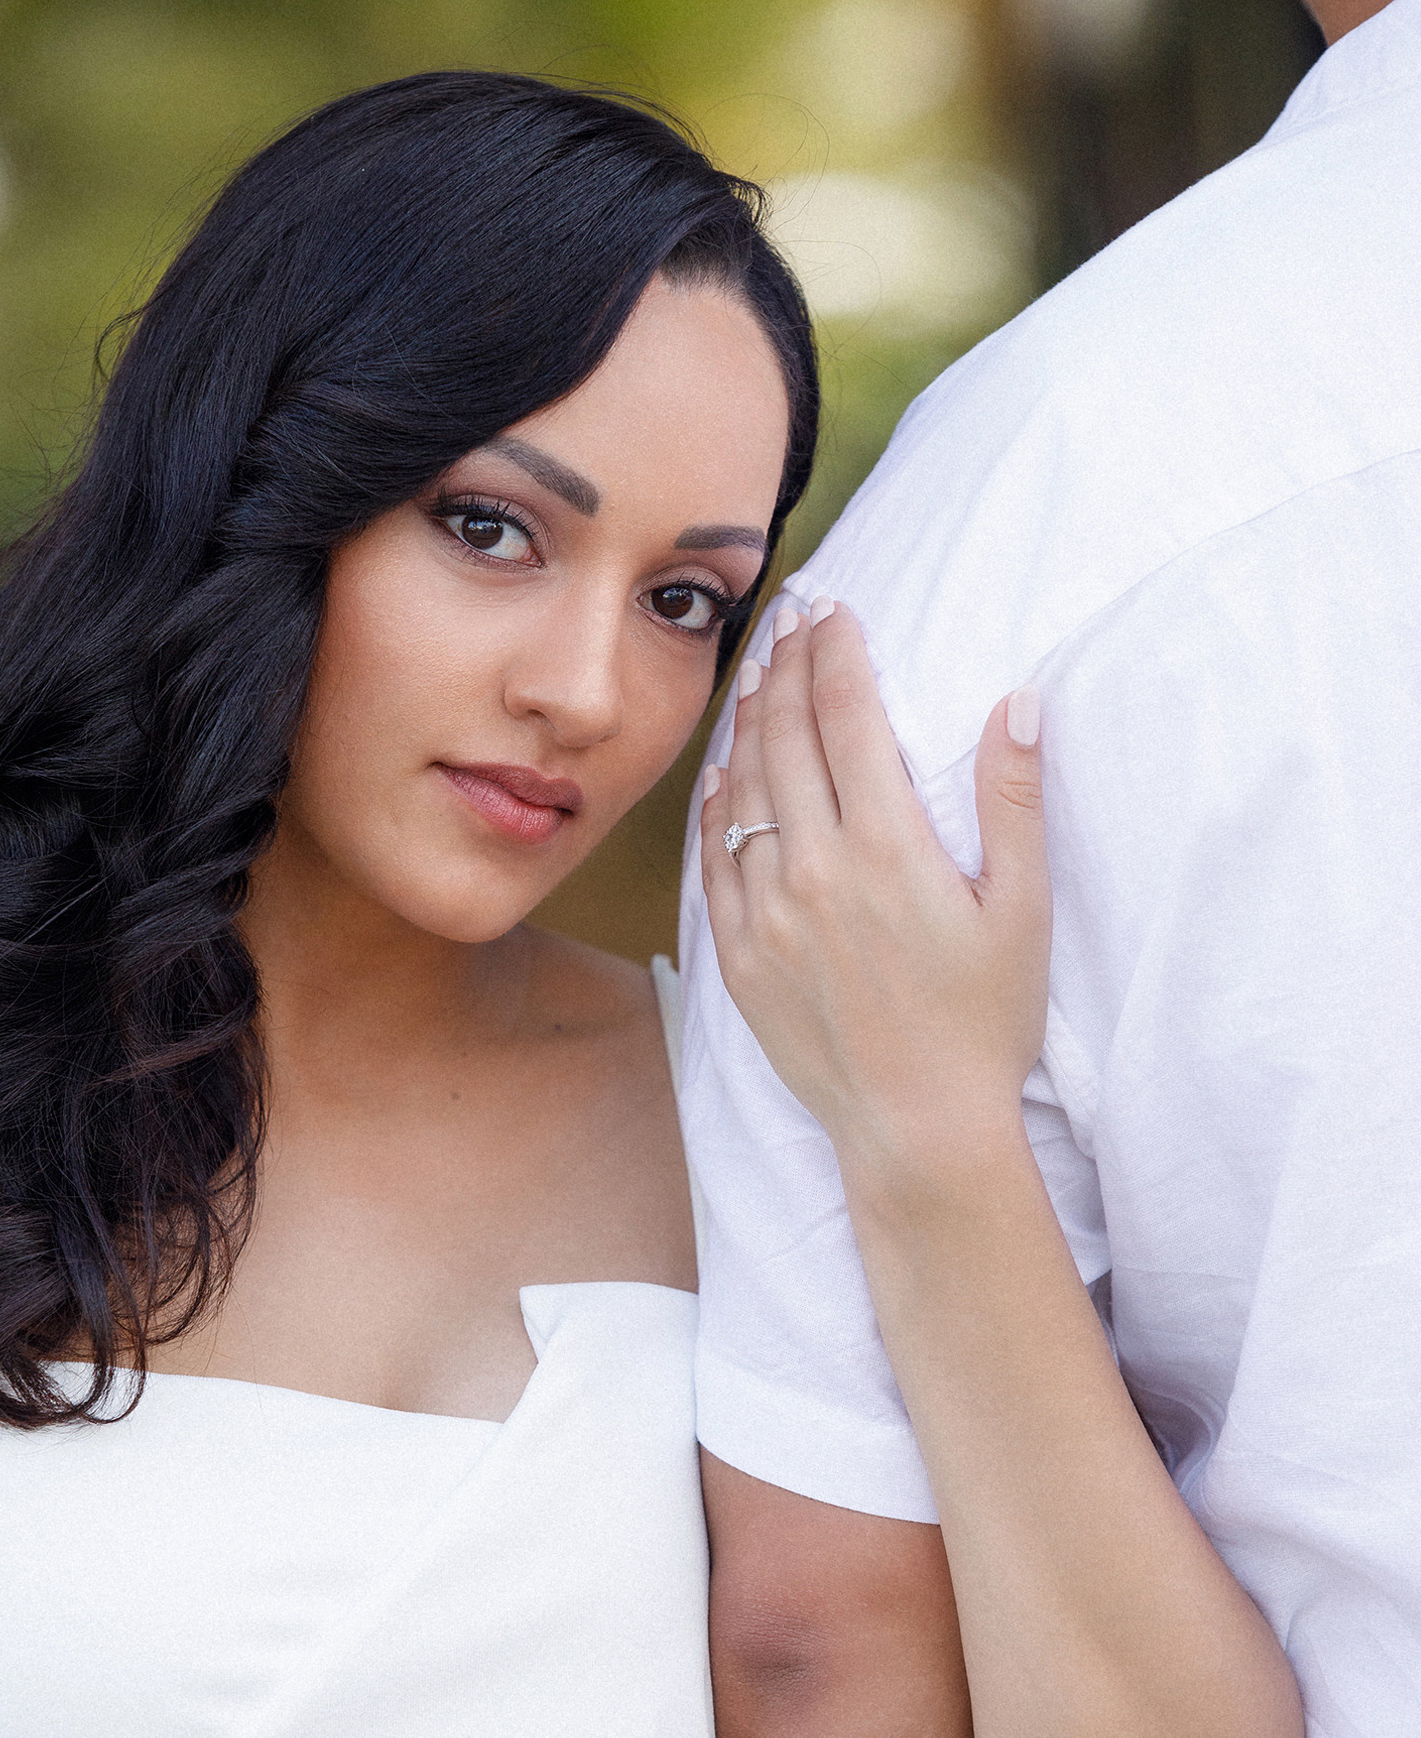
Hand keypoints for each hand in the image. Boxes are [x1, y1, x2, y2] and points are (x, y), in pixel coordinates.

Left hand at [701, 599, 1050, 1204]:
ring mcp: (768, 913)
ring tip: (758, 674)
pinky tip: (724, 771)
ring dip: (750, 722)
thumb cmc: (985, 1020)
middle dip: (788, 666)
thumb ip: (1014, 800)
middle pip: (787, 737)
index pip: (848, 717)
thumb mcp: (1022, 909)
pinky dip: (717, 804)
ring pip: (743, 789)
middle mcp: (815, 870)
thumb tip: (1018, 701)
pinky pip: (714, 860)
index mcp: (888, 848)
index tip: (834, 610)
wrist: (918, 1127)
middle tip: (791, 619)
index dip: (837, 653)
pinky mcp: (739, 955)